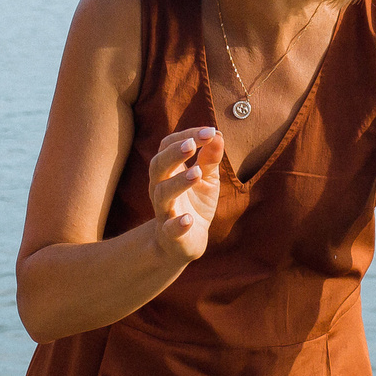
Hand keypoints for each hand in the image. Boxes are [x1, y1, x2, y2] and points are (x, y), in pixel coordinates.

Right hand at [148, 128, 222, 262]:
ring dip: (179, 182)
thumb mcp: (206, 179)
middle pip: (158, 166)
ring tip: (196, 173)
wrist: (184, 243)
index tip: (209, 131)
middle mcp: (160, 188)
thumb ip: (210, 159)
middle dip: (174, 153)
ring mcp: (164, 212)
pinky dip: (178, 224)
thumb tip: (218, 135)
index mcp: (168, 172)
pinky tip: (188, 219)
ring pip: (163, 194)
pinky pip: (170, 228)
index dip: (187, 135)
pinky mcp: (170, 235)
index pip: (169, 146)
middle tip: (192, 144)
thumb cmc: (194, 205)